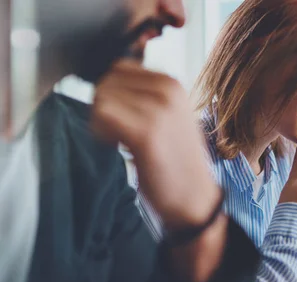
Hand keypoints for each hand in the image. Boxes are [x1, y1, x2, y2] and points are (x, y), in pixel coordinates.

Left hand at [91, 60, 219, 230]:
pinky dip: (101, 132)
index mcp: (173, 84)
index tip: (122, 117)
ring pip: (102, 98)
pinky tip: (117, 147)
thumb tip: (107, 80)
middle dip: (104, 105)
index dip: (112, 92)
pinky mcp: (146, 133)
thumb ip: (145, 95)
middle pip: (108, 81)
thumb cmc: (176, 161)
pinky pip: (102, 116)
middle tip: (118, 132)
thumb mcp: (169, 116)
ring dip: (101, 121)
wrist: (194, 197)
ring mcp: (158, 111)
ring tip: (119, 141)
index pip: (120, 68)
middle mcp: (168, 91)